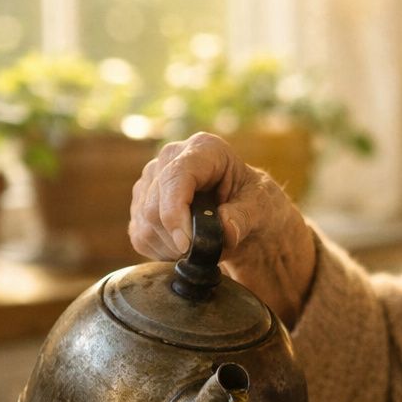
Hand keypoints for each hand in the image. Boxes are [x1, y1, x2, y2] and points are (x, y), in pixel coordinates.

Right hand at [129, 132, 316, 326]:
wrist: (245, 214)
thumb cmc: (256, 203)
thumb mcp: (262, 206)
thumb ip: (245, 216)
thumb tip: (226, 230)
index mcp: (205, 149)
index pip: (175, 177)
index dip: (176, 213)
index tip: (187, 244)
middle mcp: (170, 158)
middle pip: (153, 205)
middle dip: (177, 238)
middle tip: (204, 251)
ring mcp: (151, 180)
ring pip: (144, 223)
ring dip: (171, 247)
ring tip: (199, 247)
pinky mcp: (141, 204)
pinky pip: (139, 235)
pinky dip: (161, 250)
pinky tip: (184, 247)